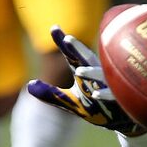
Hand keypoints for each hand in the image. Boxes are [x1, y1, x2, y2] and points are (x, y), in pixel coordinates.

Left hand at [28, 26, 143, 135]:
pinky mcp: (117, 98)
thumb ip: (50, 94)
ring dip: (90, 73)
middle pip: (86, 58)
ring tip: (78, 71)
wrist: (118, 119)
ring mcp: (108, 84)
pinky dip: (104, 94)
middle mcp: (96, 73)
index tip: (53, 28)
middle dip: (78, 49)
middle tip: (67, 39)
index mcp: (84, 69)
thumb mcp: (69, 101)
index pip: (71, 54)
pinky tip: (95, 94)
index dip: (63, 42)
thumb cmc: (93, 104)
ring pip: (99, 76)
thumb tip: (28, 85)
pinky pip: (111, 95)